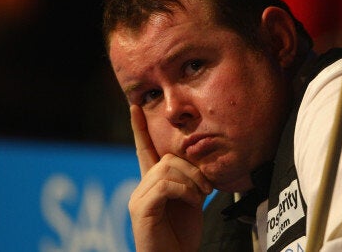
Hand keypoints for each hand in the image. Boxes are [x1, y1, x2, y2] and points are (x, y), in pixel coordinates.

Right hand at [128, 105, 212, 251]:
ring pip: (166, 169)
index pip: (144, 150)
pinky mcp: (141, 209)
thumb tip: (201, 164)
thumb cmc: (182, 235)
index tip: (134, 106)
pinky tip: (192, 202)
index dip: (139, 128)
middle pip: (166, 158)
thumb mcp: (191, 201)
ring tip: (200, 197)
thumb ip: (191, 180)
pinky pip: (164, 185)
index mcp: (152, 184)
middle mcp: (141, 188)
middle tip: (207, 188)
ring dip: (191, 180)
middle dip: (192, 168)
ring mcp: (138, 198)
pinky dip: (184, 190)